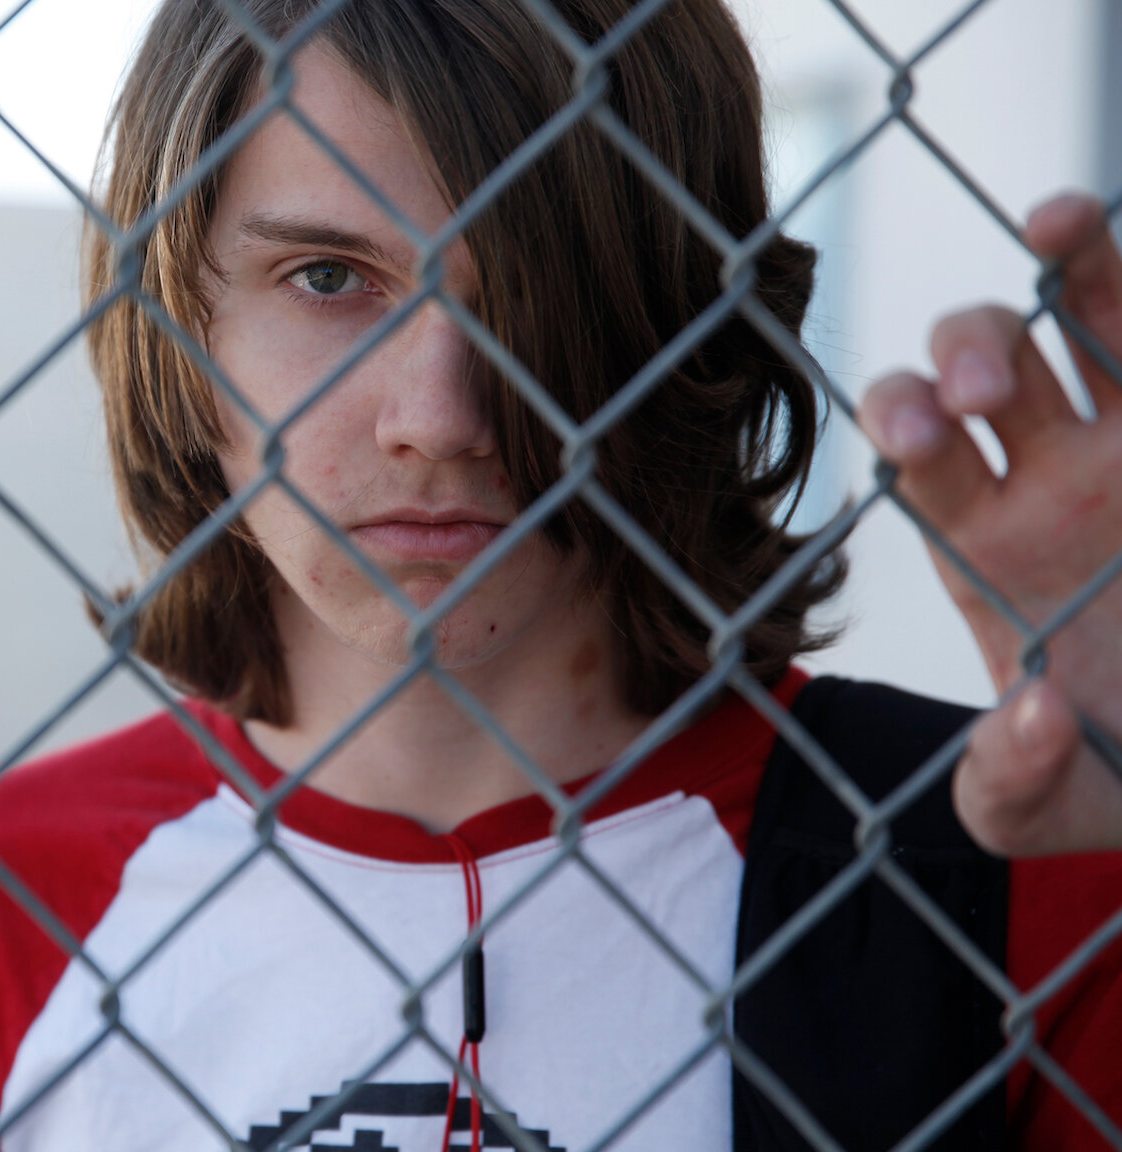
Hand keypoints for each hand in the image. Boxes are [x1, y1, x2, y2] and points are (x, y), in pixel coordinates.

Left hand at [859, 191, 1121, 856]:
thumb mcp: (1052, 820)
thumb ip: (1009, 791)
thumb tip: (1025, 721)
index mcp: (991, 545)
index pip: (917, 452)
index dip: (900, 422)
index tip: (915, 439)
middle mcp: (1063, 477)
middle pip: (984, 365)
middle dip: (966, 352)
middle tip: (982, 399)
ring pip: (1100, 317)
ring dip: (1079, 262)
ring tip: (1059, 226)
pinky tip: (1119, 247)